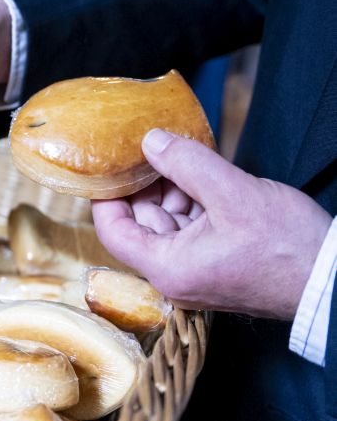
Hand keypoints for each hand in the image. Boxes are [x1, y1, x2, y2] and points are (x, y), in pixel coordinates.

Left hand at [92, 129, 331, 319]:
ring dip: (173, 189)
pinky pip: (190, 227)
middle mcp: (174, 273)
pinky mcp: (214, 261)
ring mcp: (194, 269)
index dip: (107, 195)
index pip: (113, 230)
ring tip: (185, 156)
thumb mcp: (233, 193)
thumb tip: (151, 141)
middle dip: (147, 184)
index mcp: (167, 267)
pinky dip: (193, 200)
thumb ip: (187, 164)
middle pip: (141, 222)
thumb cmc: (288, 248)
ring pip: (167, 221)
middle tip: (153, 148)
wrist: (331, 279)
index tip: (109, 165)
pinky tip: (203, 175)